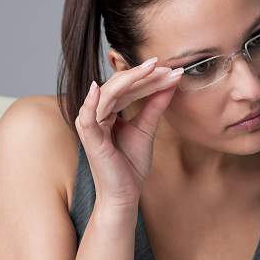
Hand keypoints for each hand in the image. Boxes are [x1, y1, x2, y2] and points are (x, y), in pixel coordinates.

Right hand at [75, 58, 184, 209]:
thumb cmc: (130, 164)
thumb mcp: (146, 128)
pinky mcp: (89, 138)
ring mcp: (91, 125)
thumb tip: (171, 82)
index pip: (127, 87)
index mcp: (108, 111)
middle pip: (118, 86)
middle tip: (164, 65)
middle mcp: (97, 114)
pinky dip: (91, 102)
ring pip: (108, 94)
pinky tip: (98, 87)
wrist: (125, 193)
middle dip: (142, 74)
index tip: (172, 70)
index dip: (148, 77)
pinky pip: (87, 117)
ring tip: (151, 69)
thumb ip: (155, 105)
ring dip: (130, 80)